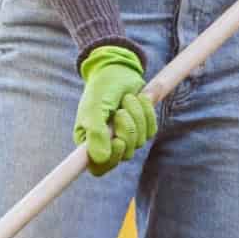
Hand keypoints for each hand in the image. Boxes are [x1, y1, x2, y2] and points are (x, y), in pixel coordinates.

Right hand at [72, 45, 155, 174]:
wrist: (118, 70)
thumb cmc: (101, 87)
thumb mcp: (94, 107)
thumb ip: (95, 132)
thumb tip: (100, 159)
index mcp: (88, 142)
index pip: (98, 168)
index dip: (111, 159)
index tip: (118, 141)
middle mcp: (105, 144)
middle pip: (124, 154)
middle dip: (128, 129)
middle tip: (121, 111)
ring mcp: (124, 137)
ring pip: (139, 141)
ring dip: (137, 117)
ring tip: (128, 99)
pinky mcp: (140, 129)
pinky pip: (150, 130)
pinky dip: (147, 113)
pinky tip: (139, 100)